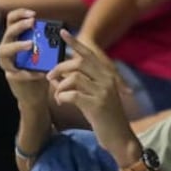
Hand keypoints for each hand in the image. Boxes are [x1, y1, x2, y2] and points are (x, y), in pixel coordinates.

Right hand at [0, 9, 52, 108]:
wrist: (36, 94)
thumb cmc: (42, 70)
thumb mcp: (47, 54)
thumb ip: (49, 44)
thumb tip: (61, 33)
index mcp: (17, 39)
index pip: (12, 20)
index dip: (20, 14)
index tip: (34, 14)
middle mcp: (8, 48)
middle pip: (8, 33)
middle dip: (19, 26)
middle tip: (32, 23)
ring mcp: (7, 62)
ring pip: (4, 50)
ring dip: (17, 46)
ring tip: (30, 44)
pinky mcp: (10, 76)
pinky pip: (15, 72)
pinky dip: (28, 72)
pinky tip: (39, 73)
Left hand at [47, 30, 134, 154]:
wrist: (120, 137)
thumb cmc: (105, 118)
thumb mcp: (93, 97)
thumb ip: (79, 85)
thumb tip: (57, 77)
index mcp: (108, 76)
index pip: (89, 54)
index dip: (75, 43)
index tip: (62, 32)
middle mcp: (107, 80)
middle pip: (79, 63)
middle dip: (60, 67)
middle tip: (50, 76)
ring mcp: (103, 92)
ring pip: (74, 78)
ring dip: (60, 85)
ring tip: (58, 94)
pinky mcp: (97, 105)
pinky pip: (72, 94)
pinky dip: (63, 96)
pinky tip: (62, 102)